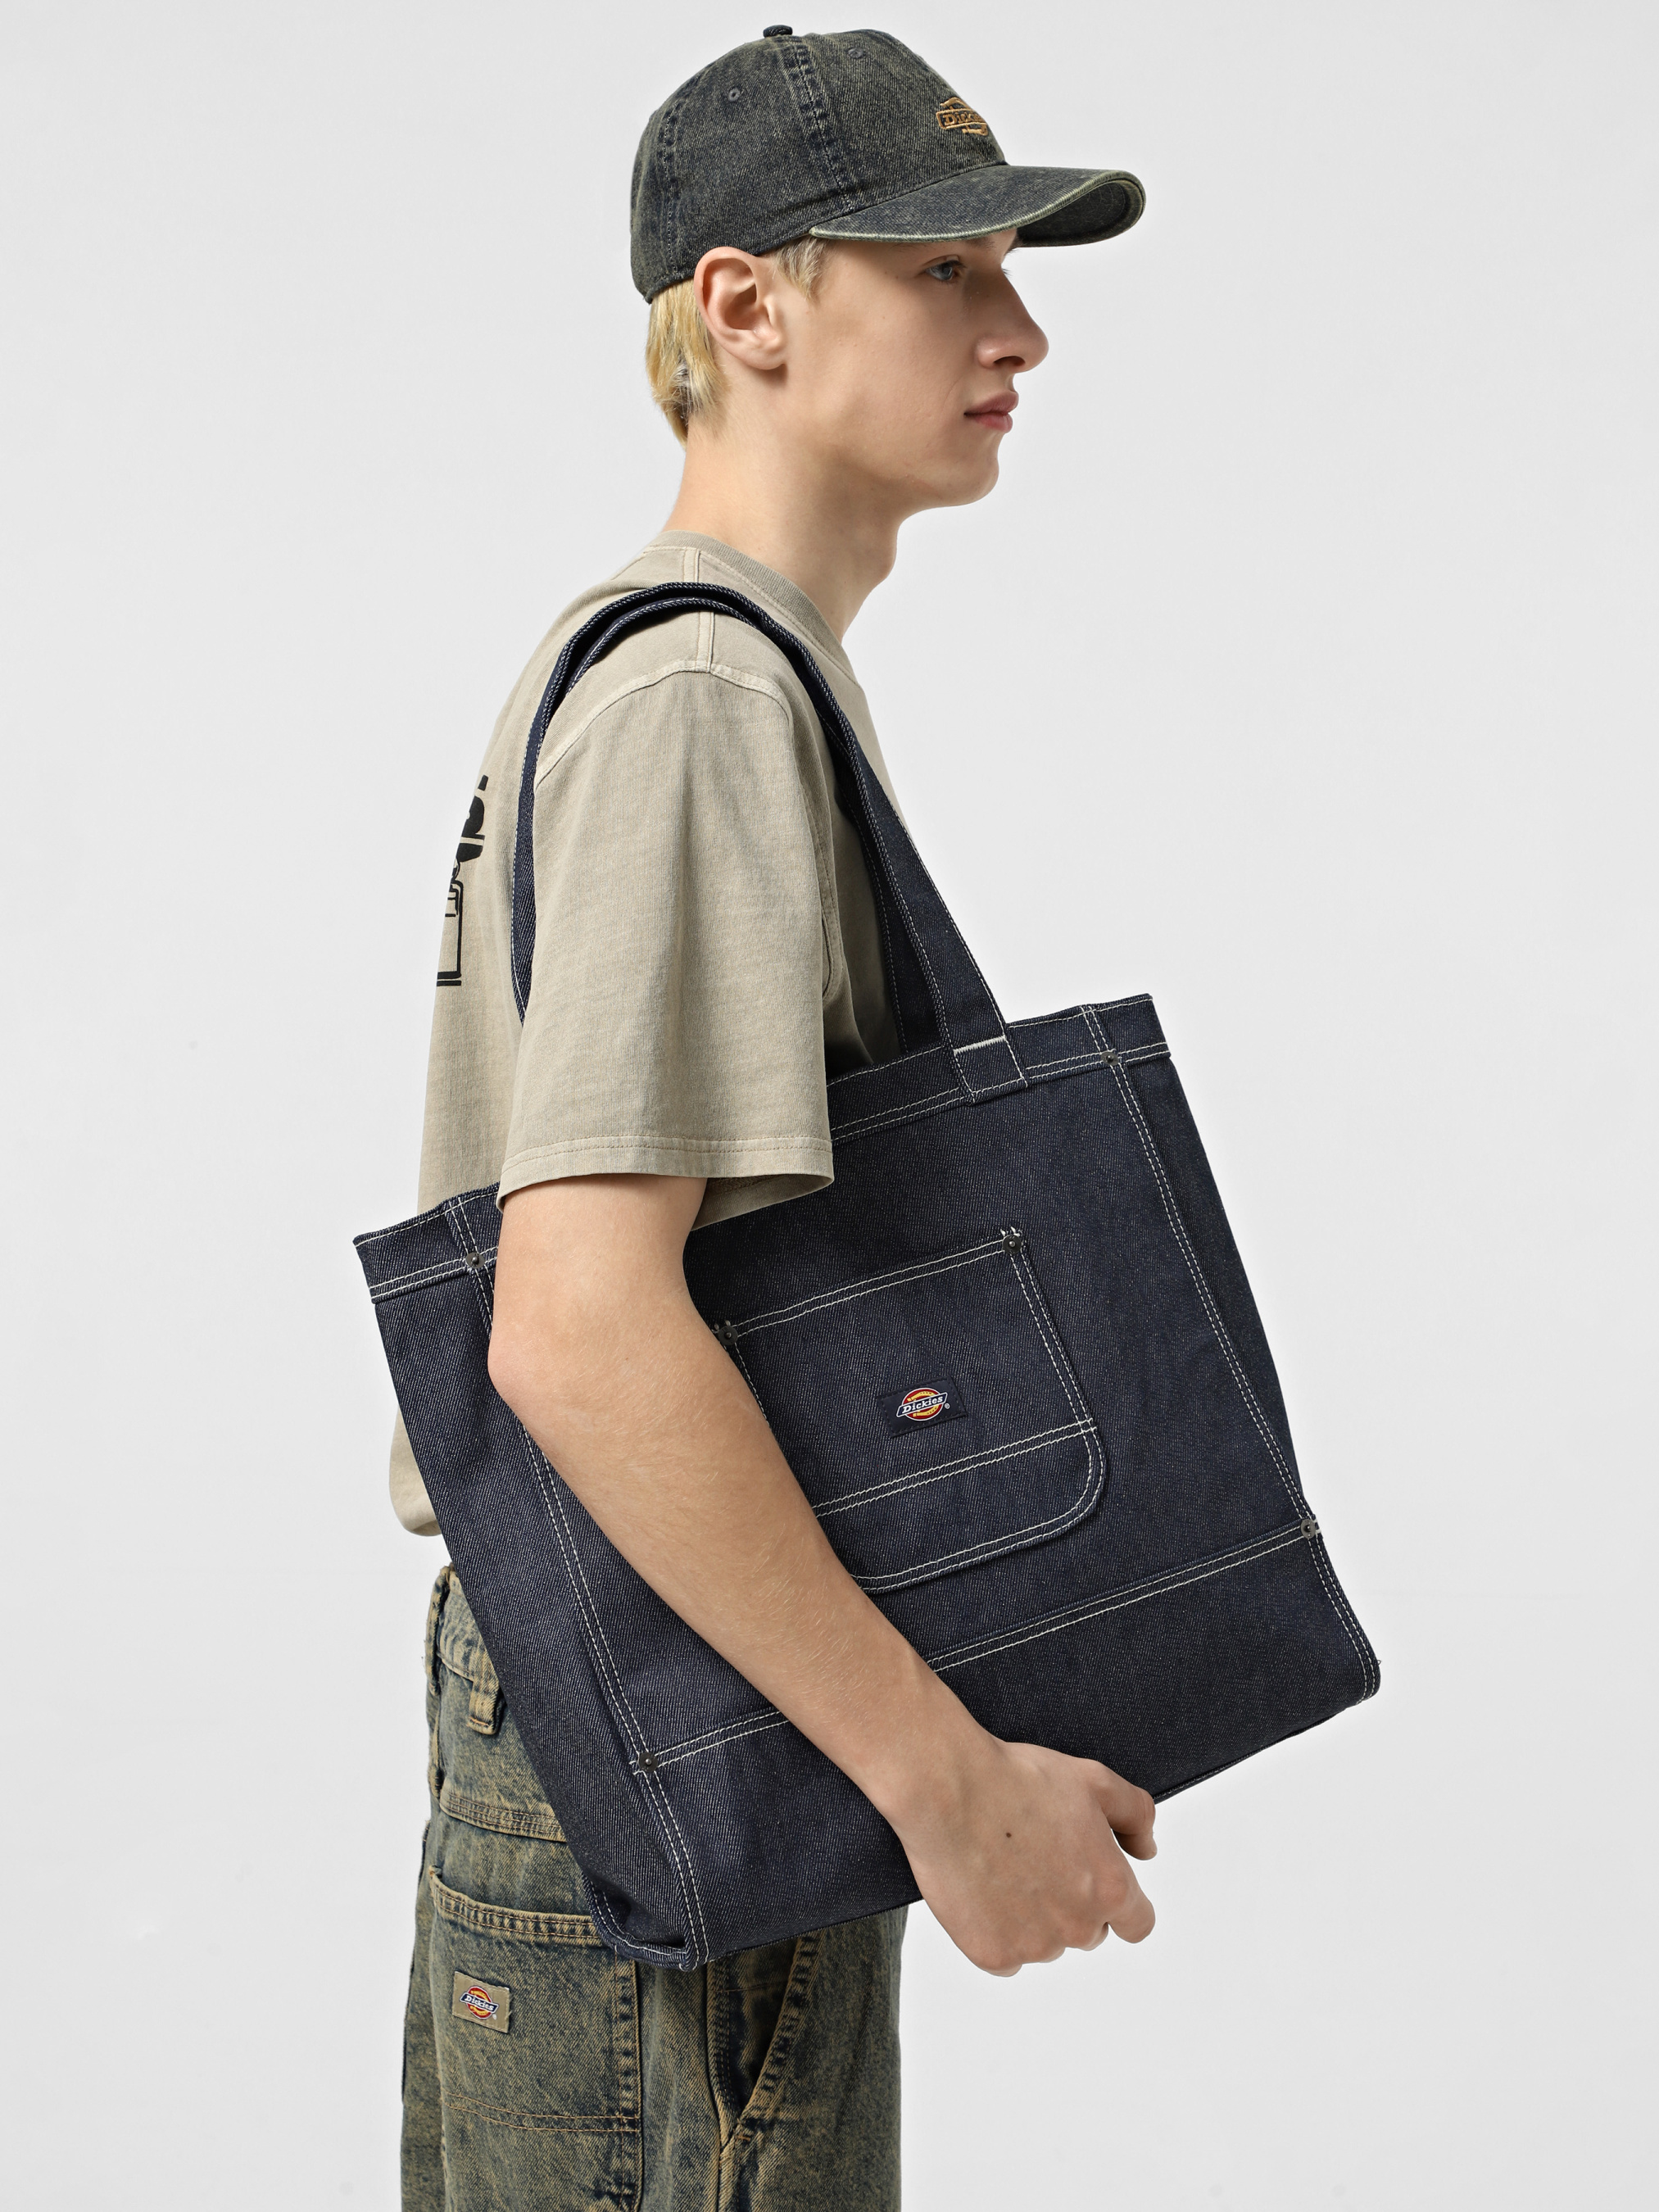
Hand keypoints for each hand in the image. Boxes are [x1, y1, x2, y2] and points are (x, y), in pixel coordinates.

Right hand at [890, 1733, 1156, 1975]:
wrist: (949, 1791)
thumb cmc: (1019, 1779)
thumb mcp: (1093, 1780)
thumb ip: (1136, 1817)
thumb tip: (1147, 1850)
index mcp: (1111, 1888)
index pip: (1138, 1924)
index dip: (1121, 1904)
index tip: (1099, 1887)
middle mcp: (1079, 1927)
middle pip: (1090, 1933)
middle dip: (1073, 1904)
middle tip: (1040, 1861)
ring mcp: (1034, 1946)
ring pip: (1046, 1944)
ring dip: (1034, 1920)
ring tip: (1005, 1868)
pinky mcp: (992, 1955)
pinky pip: (1007, 1958)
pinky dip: (997, 1932)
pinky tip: (983, 1891)